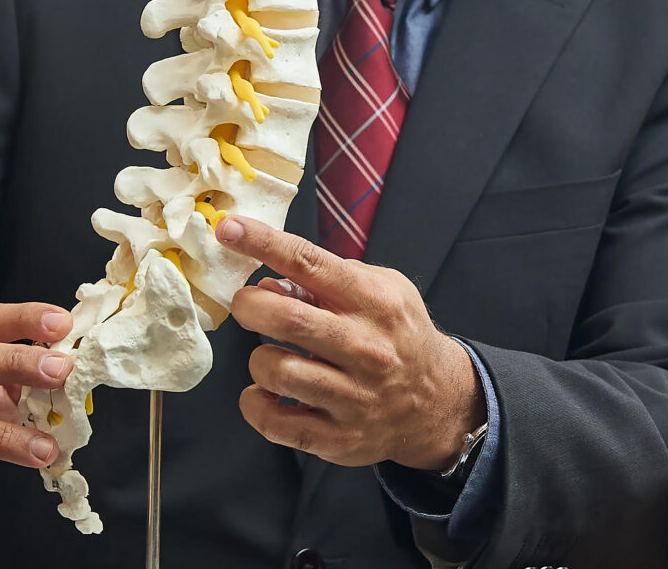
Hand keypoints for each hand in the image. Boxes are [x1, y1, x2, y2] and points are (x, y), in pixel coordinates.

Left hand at [216, 214, 486, 470]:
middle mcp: (365, 348)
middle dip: (250, 306)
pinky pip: (276, 423)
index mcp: (374, 301)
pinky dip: (256, 404)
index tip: (228, 229)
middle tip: (246, 306)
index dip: (263, 243)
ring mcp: (352, 398)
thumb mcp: (381, 291)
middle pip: (287, 319)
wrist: (438, 401)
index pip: (310, 263)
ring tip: (269, 356)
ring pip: (278, 372)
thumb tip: (266, 284)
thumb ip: (327, 282)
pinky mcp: (337, 438)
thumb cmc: (398, 335)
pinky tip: (264, 393)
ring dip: (257, 359)